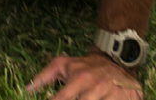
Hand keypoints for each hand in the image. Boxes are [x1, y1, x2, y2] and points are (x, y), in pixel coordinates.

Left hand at [27, 53, 142, 98]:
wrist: (114, 60)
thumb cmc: (84, 66)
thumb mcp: (62, 65)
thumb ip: (43, 78)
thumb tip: (26, 91)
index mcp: (80, 78)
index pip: (62, 98)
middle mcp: (97, 86)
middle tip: (68, 99)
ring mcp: (114, 95)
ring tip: (82, 98)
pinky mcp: (129, 99)